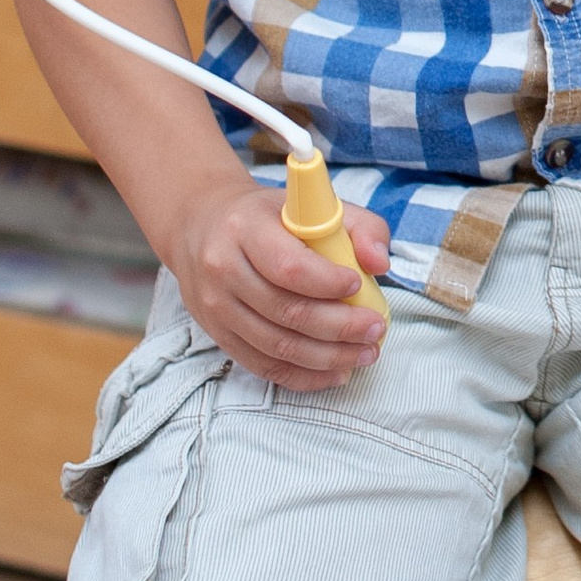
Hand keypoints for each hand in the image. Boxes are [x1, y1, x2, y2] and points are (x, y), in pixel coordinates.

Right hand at [165, 175, 390, 389]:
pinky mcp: (218, 335)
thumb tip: (379, 264)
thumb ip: (359, 226)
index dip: (328, 283)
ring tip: (365, 353)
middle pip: (287, 312)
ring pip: (277, 346)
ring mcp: (216, 307)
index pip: (288, 266)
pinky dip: (304, 376)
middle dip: (340, 327)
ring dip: (329, 357)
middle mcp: (223, 269)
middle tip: (375, 328)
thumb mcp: (312, 204)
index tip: (359, 284)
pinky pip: (263, 366)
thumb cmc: (268, 217)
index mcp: (246, 229)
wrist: (201, 227)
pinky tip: (337, 372)